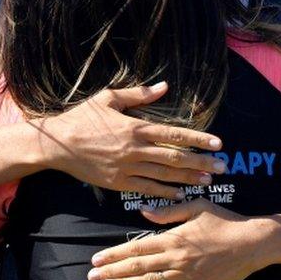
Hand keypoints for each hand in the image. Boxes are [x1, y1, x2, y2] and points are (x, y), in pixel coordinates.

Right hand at [30, 83, 227, 199]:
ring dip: (189, 178)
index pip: (175, 134)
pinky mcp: (118, 183)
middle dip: (202, 162)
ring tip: (209, 180)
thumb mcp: (110, 98)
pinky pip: (147, 189)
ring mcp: (127, 168)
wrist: (57, 144)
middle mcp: (135, 149)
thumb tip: (164, 86)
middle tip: (223, 166)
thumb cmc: (83, 117)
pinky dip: (165, 192)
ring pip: (165, 175)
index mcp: (136, 127)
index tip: (218, 143)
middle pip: (175, 157)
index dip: (198, 139)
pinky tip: (181, 193)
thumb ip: (139, 94)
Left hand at [88, 199, 273, 279]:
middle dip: (113, 272)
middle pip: (139, 267)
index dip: (115, 253)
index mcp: (175, 238)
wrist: (252, 243)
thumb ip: (169, 211)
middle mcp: (177, 258)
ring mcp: (187, 276)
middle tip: (93, 276)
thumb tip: (143, 211)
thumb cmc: (226, 221)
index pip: (138, 247)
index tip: (97, 258)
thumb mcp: (198, 207)